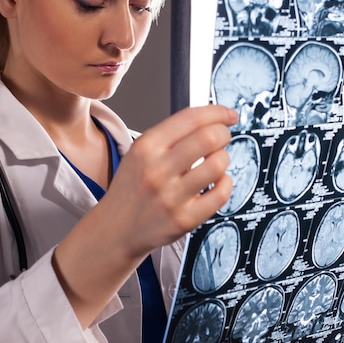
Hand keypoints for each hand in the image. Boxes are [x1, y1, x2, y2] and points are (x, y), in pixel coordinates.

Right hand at [101, 104, 238, 256]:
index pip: (191, 117)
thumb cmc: (133, 189)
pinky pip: (221, 194)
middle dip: (223, 133)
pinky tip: (217, 183)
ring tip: (215, 162)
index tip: (228, 115)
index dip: (217, 112)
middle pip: (208, 137)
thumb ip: (171, 135)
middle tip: (222, 138)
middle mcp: (157, 170)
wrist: (115, 230)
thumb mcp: (140, 153)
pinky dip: (226, 183)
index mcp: (146, 147)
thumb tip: (212, 120)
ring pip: (217, 164)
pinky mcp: (184, 220)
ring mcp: (171, 197)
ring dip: (224, 159)